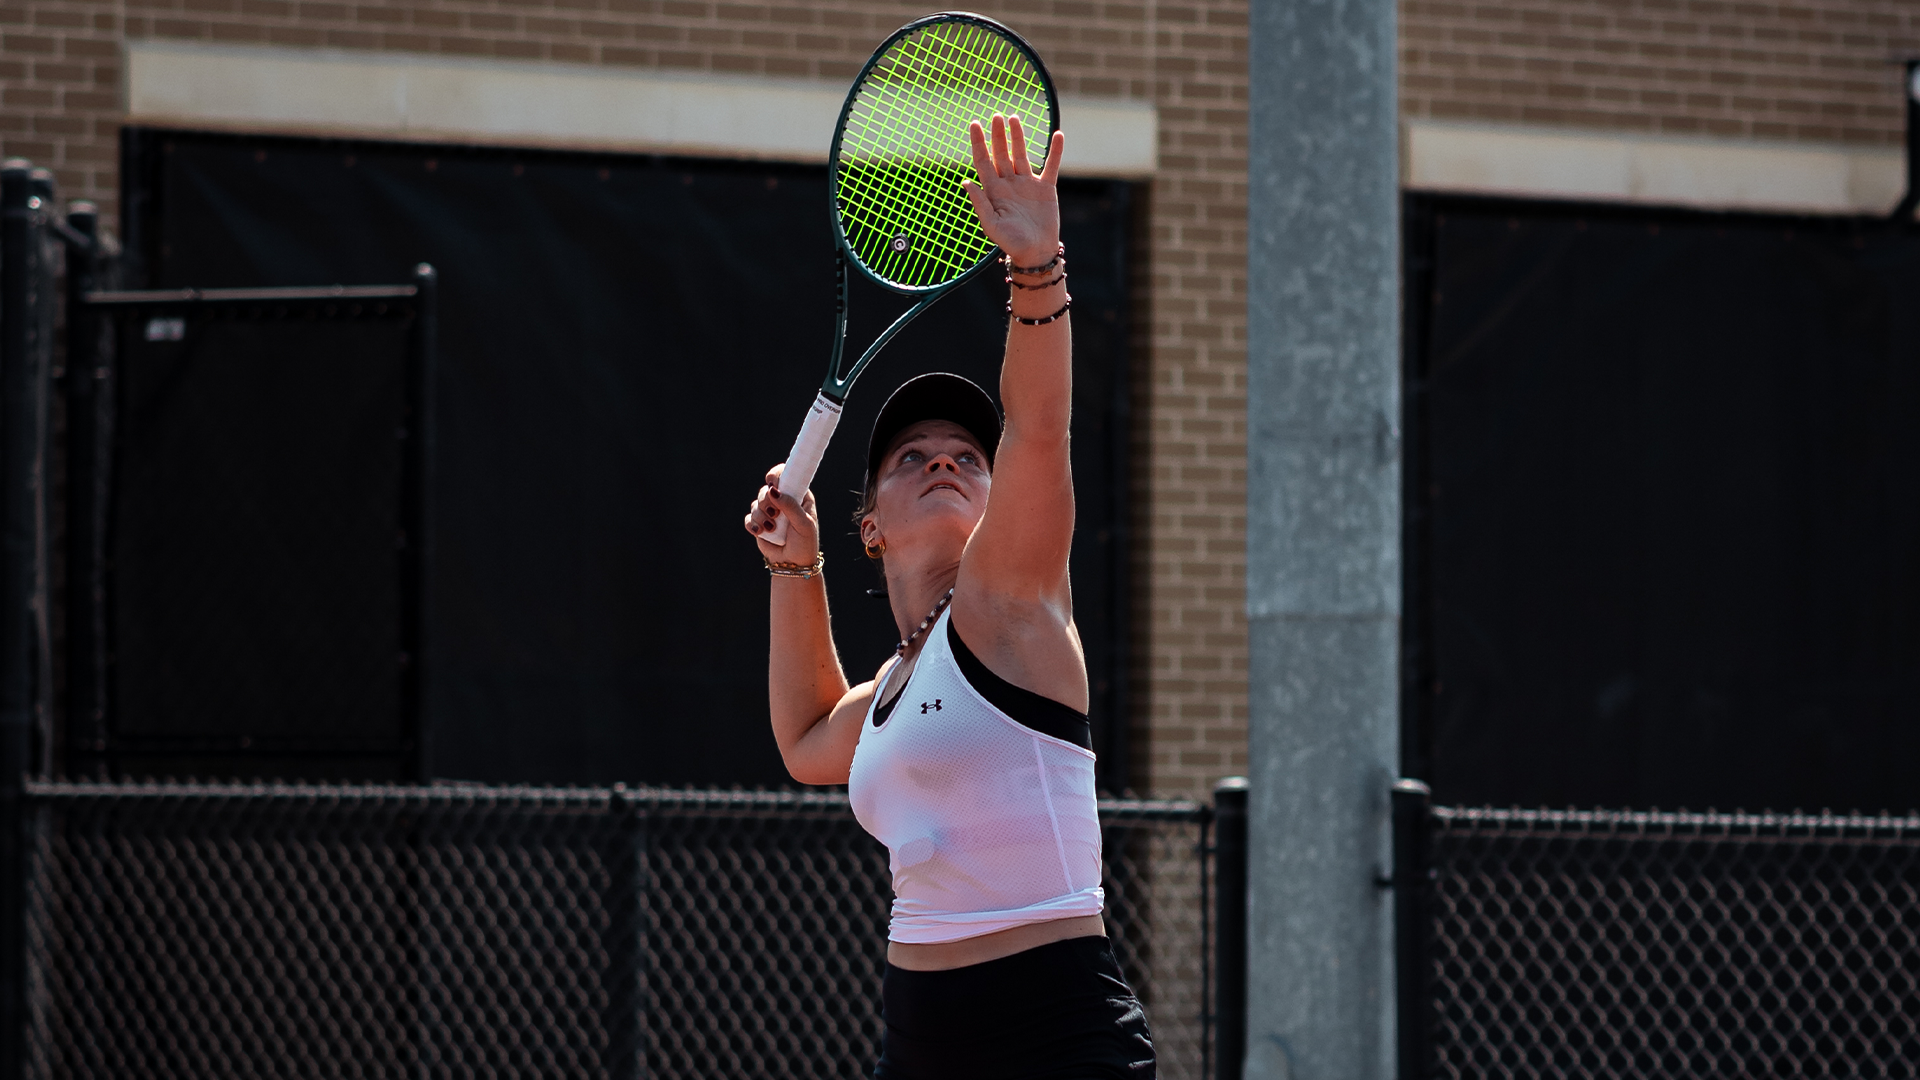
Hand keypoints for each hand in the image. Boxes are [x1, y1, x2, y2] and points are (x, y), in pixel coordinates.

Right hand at [744, 463, 819, 561]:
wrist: (794, 565)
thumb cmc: (804, 543)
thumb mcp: (803, 524)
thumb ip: (790, 506)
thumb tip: (774, 490)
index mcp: (798, 496)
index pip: (786, 475)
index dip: (776, 474)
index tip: (772, 481)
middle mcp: (783, 501)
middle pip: (766, 490)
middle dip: (766, 501)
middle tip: (775, 514)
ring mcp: (770, 512)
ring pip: (756, 503)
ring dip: (761, 516)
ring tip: (772, 529)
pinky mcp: (759, 524)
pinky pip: (749, 518)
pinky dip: (753, 524)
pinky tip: (761, 532)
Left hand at [961, 114, 1064, 268]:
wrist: (1036, 253)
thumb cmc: (1011, 243)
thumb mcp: (991, 225)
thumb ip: (980, 204)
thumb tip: (966, 182)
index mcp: (994, 191)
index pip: (983, 161)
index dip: (978, 143)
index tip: (974, 124)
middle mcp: (1009, 184)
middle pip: (1001, 153)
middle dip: (998, 135)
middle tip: (996, 116)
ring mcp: (1027, 184)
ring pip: (1021, 154)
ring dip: (1018, 136)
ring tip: (1014, 118)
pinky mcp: (1046, 188)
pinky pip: (1051, 165)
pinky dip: (1055, 151)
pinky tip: (1057, 135)